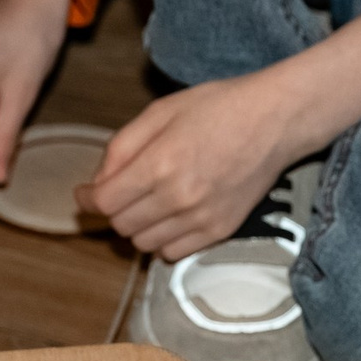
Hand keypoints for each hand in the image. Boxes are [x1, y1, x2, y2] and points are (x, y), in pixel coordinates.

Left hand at [82, 71, 312, 260]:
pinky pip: (172, 253)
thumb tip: (98, 182)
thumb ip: (122, 147)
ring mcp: (200, 218)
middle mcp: (178, 197)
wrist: (275, 121)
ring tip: (147, 203)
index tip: (84, 194)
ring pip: (143, 244)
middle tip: (120, 192)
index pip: (105, 201)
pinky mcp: (219, 231)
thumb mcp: (160, 111)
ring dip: (137, 227)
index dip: (87, 199)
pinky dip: (162, 240)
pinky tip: (170, 217)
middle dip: (113, 210)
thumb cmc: (218, 108)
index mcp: (159, 164)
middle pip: (121, 226)